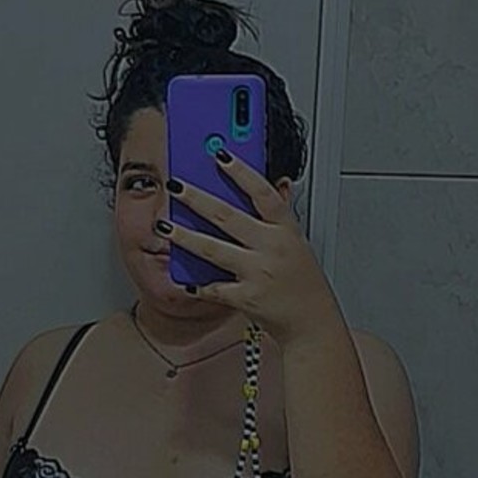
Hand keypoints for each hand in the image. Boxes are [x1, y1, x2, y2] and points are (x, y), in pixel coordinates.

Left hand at [160, 152, 337, 345]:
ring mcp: (258, 272)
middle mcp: (272, 248)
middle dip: (197, 198)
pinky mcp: (246, 297)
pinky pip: (214, 288)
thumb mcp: (298, 243)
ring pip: (213, 249)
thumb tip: (278, 184)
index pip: (263, 193)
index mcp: (286, 230)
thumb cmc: (304, 283)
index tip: (220, 155)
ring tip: (165, 225)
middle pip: (228, 216)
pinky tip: (185, 279)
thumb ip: (281, 216)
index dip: (241, 172)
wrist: (312, 323)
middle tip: (176, 185)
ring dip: (185, 236)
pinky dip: (199, 284)